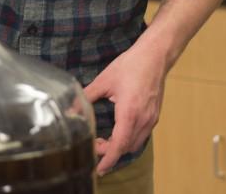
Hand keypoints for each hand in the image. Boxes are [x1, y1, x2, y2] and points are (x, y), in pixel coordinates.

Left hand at [83, 44, 165, 174]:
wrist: (155, 56)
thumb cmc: (130, 66)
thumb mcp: (104, 81)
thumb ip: (86, 96)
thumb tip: (71, 108)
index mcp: (129, 112)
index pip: (119, 145)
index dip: (108, 159)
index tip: (99, 169)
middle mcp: (143, 119)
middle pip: (126, 147)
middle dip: (109, 152)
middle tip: (93, 144)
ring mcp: (151, 118)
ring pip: (135, 143)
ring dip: (120, 146)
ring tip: (104, 141)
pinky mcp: (154, 116)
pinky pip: (141, 135)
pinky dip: (129, 139)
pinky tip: (118, 132)